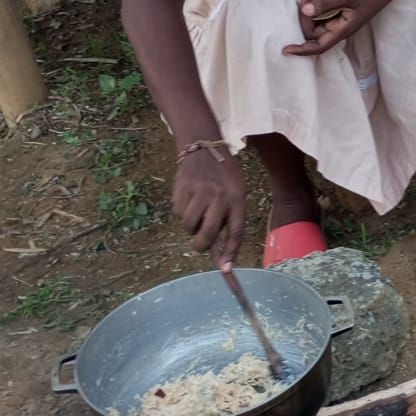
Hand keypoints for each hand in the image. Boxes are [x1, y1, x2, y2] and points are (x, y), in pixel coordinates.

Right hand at [171, 147, 245, 265]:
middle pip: (208, 233)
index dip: (230, 252)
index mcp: (237, 197)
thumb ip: (229, 215)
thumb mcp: (236, 190)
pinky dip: (181, 211)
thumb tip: (217, 246)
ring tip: (196, 212)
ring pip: (189, 224)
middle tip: (198, 247)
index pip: (236, 231)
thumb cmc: (223, 174)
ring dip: (190, 226)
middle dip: (201, 245)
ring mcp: (199, 191)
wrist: (203, 147)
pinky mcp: (182, 188)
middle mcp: (219, 195)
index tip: (225, 269)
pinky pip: (178, 212)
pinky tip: (188, 199)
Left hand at [283, 0, 397, 57]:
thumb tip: (305, 10)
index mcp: (342, 30)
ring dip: (310, 5)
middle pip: (313, 30)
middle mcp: (338, 28)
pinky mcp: (338, 10)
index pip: (318, 46)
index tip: (286, 50)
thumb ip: (325, 3)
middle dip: (304, 15)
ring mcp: (338, 19)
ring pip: (315, 18)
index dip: (302, 50)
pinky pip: (321, 9)